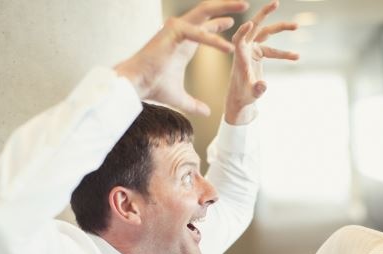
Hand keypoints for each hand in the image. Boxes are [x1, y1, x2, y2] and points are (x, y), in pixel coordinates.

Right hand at [114, 0, 249, 115]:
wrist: (136, 84)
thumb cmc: (153, 87)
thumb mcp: (180, 98)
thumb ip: (194, 104)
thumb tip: (207, 113)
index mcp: (184, 42)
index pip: (205, 26)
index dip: (219, 22)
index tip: (233, 21)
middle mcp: (181, 31)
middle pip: (207, 12)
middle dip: (227, 6)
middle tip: (246, 4)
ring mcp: (176, 28)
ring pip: (204, 12)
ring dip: (225, 9)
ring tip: (244, 7)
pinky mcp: (172, 31)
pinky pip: (198, 33)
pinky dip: (213, 39)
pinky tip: (228, 48)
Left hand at [224, 0, 298, 123]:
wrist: (239, 98)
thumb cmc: (243, 96)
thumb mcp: (250, 95)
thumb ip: (257, 90)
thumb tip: (264, 85)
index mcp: (240, 57)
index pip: (239, 40)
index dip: (243, 32)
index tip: (250, 24)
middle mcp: (245, 50)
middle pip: (254, 27)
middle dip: (264, 14)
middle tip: (276, 3)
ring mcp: (251, 49)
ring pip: (266, 33)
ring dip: (281, 28)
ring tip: (297, 26)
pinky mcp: (257, 53)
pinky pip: (272, 49)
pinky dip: (284, 53)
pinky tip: (297, 57)